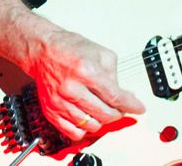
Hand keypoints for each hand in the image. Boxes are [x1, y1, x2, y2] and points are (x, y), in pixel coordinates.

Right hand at [24, 29, 144, 141]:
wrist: (42, 50)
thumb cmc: (69, 49)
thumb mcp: (100, 53)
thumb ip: (115, 74)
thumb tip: (124, 94)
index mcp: (86, 71)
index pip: (115, 96)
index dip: (131, 105)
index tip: (139, 108)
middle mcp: (72, 88)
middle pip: (105, 114)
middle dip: (118, 113)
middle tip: (121, 108)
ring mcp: (60, 102)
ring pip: (91, 125)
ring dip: (102, 120)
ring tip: (103, 110)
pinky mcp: (51, 111)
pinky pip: (73, 132)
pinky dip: (85, 129)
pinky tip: (88, 118)